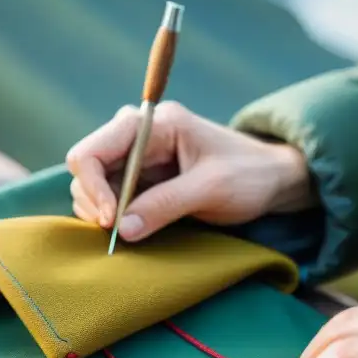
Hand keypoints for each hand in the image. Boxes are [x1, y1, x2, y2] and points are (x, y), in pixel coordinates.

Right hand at [65, 102, 315, 241]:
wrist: (271, 179)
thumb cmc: (248, 175)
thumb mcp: (211, 189)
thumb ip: (165, 205)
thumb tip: (122, 230)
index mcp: (154, 124)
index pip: (94, 150)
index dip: (94, 187)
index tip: (112, 222)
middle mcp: (137, 134)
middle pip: (86, 167)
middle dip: (94, 202)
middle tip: (117, 233)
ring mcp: (136, 156)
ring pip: (92, 184)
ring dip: (100, 211)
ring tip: (127, 231)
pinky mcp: (140, 177)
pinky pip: (108, 196)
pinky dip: (111, 216)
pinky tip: (130, 228)